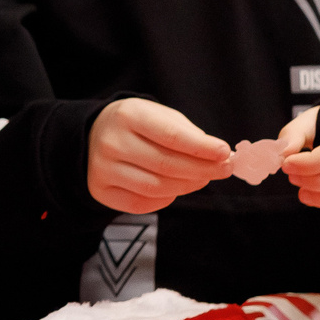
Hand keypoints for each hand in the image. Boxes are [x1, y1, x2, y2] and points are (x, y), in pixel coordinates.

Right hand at [87, 98, 230, 213]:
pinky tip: (174, 189)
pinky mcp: (101, 191)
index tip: (225, 153)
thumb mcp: (158, 115)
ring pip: (156, 187)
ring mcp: (103, 169)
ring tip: (202, 178)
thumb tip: (219, 157)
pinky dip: (165, 199)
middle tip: (225, 170)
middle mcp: (111, 142)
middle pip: (166, 165)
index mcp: (127, 115)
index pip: (170, 136)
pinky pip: (141, 204)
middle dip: (202, 169)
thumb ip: (187, 134)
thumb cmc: (137, 125)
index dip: (201, 148)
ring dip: (187, 186)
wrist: (93, 135)